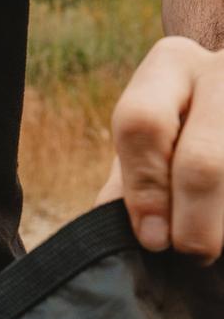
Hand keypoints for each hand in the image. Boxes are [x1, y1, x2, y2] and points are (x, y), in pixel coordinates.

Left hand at [95, 36, 223, 263]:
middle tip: (191, 253)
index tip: (152, 239)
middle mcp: (222, 67)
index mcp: (170, 65)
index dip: (144, 189)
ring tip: (218, 241)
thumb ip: (130, 177)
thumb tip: (107, 226)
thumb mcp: (153, 136)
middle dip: (194, 222)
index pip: (141, 124)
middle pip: (203, 160)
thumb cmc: (186, 125)